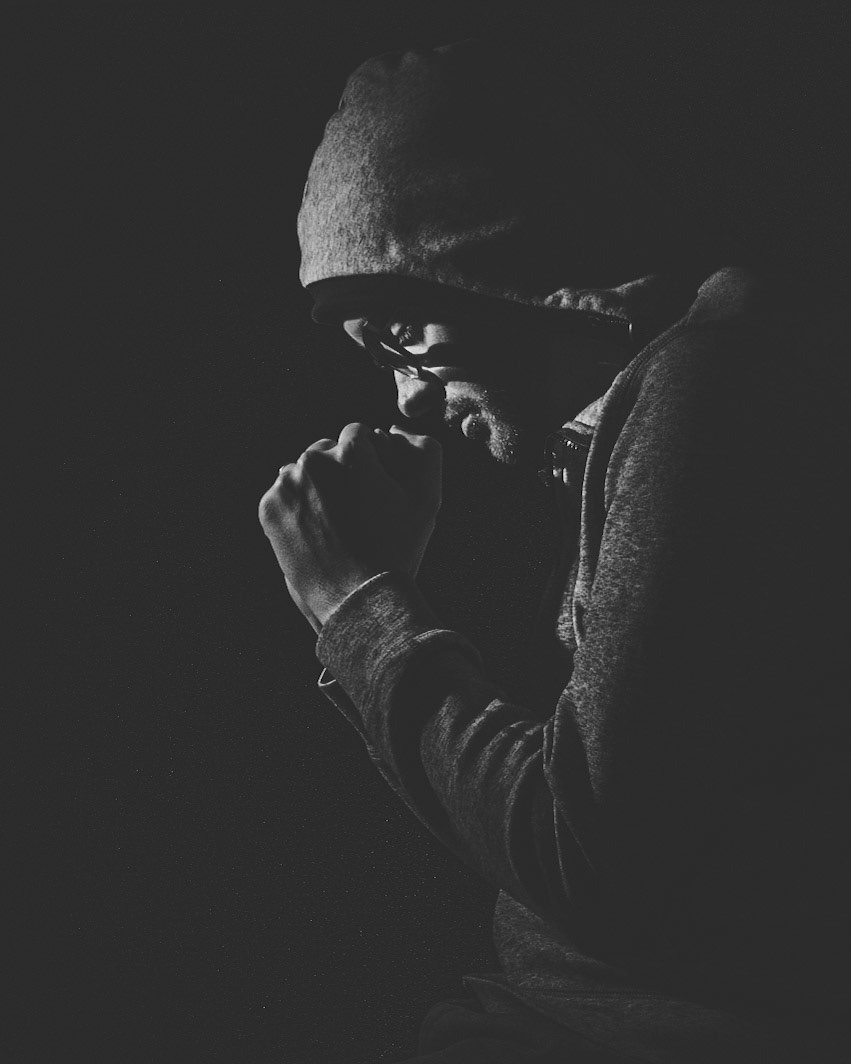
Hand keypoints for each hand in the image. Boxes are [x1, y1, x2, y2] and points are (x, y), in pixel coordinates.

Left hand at [259, 423, 441, 629]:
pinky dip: (299, 506)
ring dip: (318, 486)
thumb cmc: (397, 548)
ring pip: (304, 471)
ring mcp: (286, 485)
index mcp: (351, 451)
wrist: (357, 598)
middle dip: (340, 469)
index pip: (358, 433)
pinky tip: (318, 529)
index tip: (372, 487)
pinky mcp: (269, 508)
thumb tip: (392, 429)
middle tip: (355, 507)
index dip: (369, 459)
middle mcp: (313, 460)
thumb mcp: (427, 498)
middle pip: (327, 449)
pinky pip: (285, 494)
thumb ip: (423, 450)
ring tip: (337, 521)